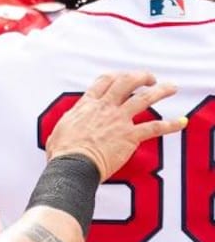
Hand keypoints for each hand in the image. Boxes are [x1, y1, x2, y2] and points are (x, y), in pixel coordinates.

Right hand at [46, 72, 185, 180]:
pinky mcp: (130, 136)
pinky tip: (182, 122)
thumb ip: (71, 120)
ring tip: (171, 87)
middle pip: (126, 82)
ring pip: (144, 98)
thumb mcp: (60, 129)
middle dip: (141, 77)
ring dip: (161, 91)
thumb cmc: (62, 152)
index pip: (104, 81)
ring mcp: (118, 120)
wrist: (73, 165)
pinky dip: (171, 124)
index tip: (124, 77)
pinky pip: (155, 127)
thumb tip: (71, 121)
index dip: (116, 76)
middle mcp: (105, 107)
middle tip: (150, 78)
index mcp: (87, 105)